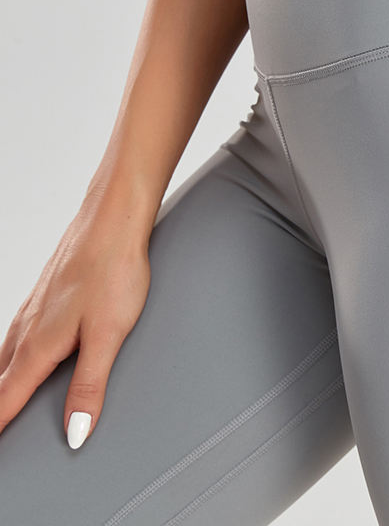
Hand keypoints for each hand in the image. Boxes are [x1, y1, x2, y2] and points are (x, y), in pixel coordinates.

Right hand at [0, 193, 151, 448]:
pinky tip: (24, 355)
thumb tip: (74, 432)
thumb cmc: (113, 270)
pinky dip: (14, 356)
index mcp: (39, 346)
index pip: (6, 401)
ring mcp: (35, 308)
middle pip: (1, 382)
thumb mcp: (108, 335)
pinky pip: (21, 334)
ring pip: (8, 357)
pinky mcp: (47, 293)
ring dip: (3, 383)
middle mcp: (29, 328)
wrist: (113, 219)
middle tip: (1, 428)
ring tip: (5, 402)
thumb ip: (90, 385)